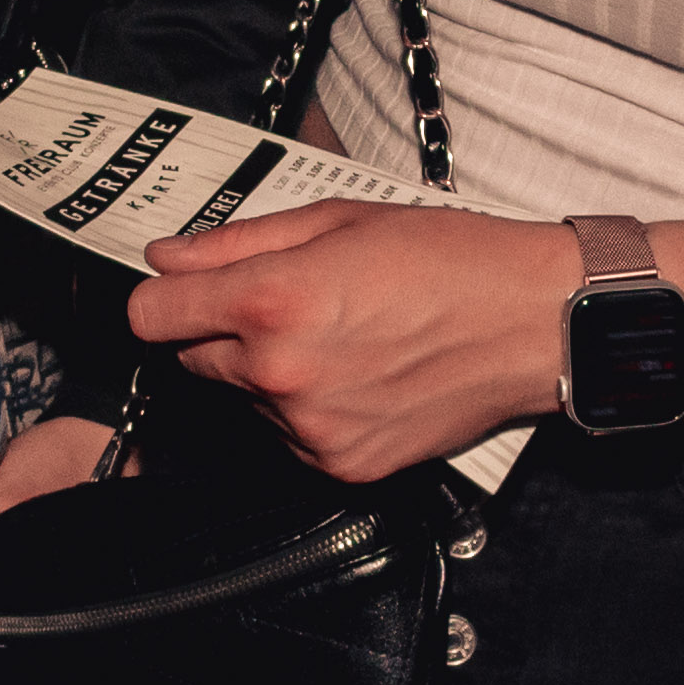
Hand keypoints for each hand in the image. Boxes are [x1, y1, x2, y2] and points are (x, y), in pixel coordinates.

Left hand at [125, 201, 576, 480]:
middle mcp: (282, 373)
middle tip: (290, 301)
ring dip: (267, 371)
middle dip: (224, 330)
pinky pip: (286, 434)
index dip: (165, 296)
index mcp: (273, 302)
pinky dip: (306, 408)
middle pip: (191, 357)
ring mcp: (310, 428)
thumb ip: (237, 242)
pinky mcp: (340, 463)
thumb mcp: (336, 221)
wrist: (533, 321)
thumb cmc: (450, 261)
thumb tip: (170, 257)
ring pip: (241, 397)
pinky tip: (357, 372)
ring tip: (339, 334)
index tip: (182, 290)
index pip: (150, 316)